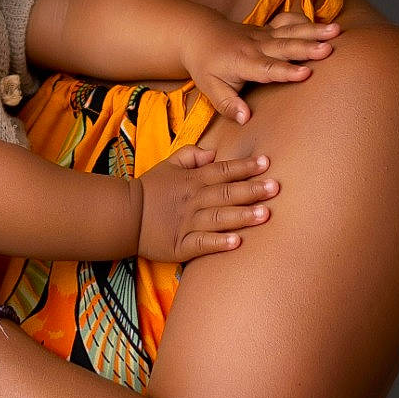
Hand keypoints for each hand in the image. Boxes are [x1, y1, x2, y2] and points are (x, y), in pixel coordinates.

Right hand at [136, 146, 278, 262]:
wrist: (123, 215)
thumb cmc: (149, 189)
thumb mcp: (168, 164)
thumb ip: (191, 155)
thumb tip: (213, 152)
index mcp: (192, 180)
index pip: (222, 171)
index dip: (244, 167)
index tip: (266, 164)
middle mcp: (193, 200)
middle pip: (226, 193)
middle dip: (252, 190)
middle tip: (275, 188)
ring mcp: (187, 223)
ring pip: (219, 218)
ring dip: (242, 216)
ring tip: (265, 214)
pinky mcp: (181, 245)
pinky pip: (202, 243)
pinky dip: (219, 243)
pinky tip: (237, 242)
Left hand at [181, 11, 340, 124]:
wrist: (199, 34)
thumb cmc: (206, 65)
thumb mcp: (210, 88)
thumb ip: (227, 104)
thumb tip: (245, 119)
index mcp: (243, 63)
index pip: (268, 69)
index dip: (287, 71)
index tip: (306, 74)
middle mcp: (257, 46)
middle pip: (286, 47)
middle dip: (308, 48)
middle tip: (329, 49)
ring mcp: (264, 35)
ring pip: (292, 32)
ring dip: (315, 31)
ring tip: (337, 30)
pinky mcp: (269, 29)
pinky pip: (290, 22)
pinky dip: (307, 21)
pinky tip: (324, 22)